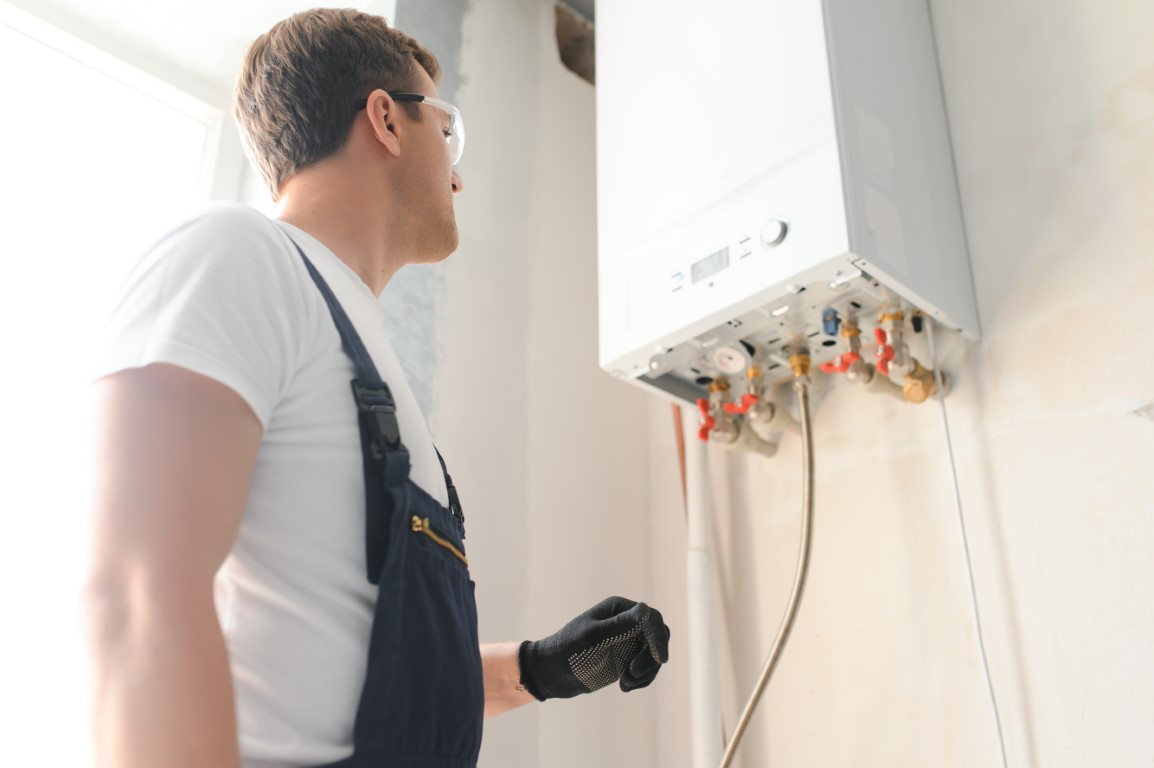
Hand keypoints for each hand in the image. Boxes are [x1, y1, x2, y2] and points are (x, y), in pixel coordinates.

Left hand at [518, 596, 669, 700]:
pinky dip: (642, 680)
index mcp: (619, 609)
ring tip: (626, 684)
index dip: (659, 637)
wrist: (552, 673)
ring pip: (655, 655)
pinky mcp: (627, 659)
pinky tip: (624, 687)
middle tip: (633, 674)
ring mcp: (628, 641)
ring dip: (646, 673)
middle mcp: (627, 622)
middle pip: (658, 636)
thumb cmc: (568, 650)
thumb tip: (646, 610)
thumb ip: (620, 625)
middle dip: (651, 658)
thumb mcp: (594, 637)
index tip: (660, 659)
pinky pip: (647, 669)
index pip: (651, 618)